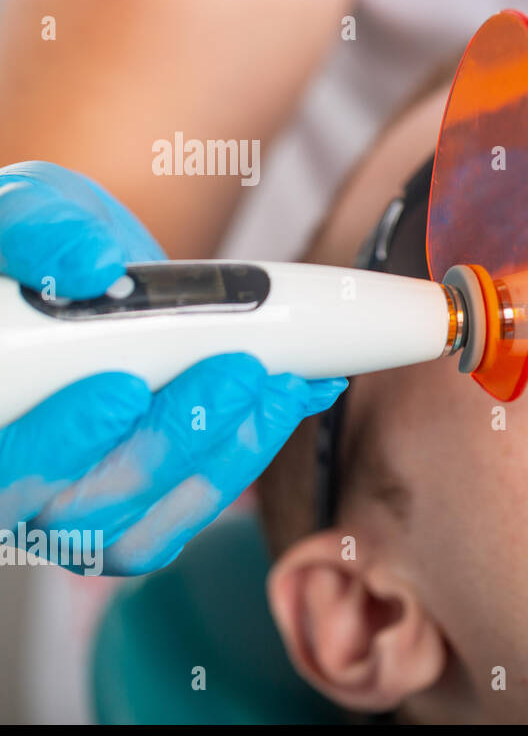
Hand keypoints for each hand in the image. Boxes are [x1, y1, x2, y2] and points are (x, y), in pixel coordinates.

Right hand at [0, 161, 344, 574]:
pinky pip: (184, 511)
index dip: (57, 444)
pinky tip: (290, 401)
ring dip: (224, 454)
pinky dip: (244, 457)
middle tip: (238, 371)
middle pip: (81, 509)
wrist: (69, 267)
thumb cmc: (23, 248)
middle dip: (173, 441)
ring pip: (142, 522)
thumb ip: (37, 234)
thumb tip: (93, 268)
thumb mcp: (20, 213)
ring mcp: (69, 505)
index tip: (124, 388)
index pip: (1, 468)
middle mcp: (8, 484)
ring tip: (278, 384)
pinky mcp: (135, 500)